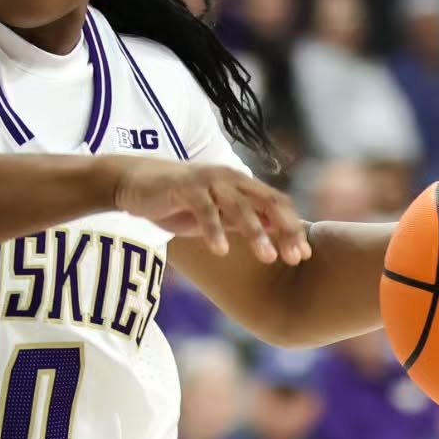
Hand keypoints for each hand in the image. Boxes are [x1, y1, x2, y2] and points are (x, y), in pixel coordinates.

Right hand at [109, 157, 311, 264]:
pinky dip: (214, 230)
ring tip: (267, 256)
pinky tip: (221, 251)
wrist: (136, 184)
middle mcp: (230, 179)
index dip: (292, 228)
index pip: (275, 204)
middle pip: (265, 203)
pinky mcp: (185, 187)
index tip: (302, 255)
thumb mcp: (216, 215)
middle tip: (293, 258)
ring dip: (255, 231)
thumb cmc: (179, 202)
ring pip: (239, 206)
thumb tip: (275, 235)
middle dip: (283, 231)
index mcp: (241, 185)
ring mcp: (208, 181)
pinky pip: (204, 210)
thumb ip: (242, 222)